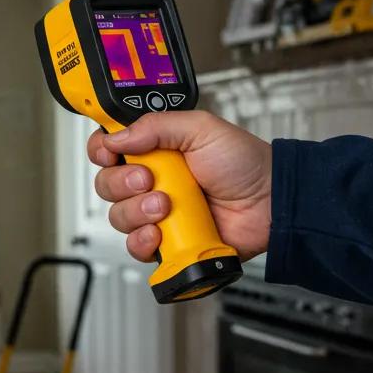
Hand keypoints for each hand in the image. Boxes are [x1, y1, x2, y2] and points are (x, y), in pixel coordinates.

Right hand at [87, 111, 271, 262]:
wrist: (270, 203)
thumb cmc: (244, 164)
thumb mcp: (201, 128)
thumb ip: (156, 126)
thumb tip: (117, 136)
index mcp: (155, 150)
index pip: (109, 148)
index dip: (102, 150)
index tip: (110, 152)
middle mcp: (151, 181)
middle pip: (107, 184)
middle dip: (121, 182)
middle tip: (149, 179)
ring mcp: (157, 214)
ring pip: (118, 217)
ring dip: (136, 211)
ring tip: (165, 205)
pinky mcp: (167, 242)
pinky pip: (136, 247)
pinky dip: (142, 241)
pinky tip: (159, 232)